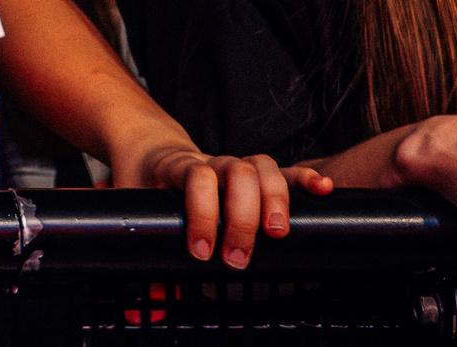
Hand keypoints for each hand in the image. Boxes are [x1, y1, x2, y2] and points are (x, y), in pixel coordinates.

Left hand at [124, 142, 332, 269]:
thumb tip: (145, 309)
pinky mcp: (254, 172)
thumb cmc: (143, 183)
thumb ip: (142, 253)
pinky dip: (304, 179)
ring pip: (262, 167)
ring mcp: (234, 165)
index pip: (197, 178)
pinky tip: (323, 190)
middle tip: (236, 259)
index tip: (201, 251)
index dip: (202, 213)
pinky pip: (284, 171)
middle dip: (242, 218)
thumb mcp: (133, 209)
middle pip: (237, 172)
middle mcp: (211, 162)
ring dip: (274, 199)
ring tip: (277, 233)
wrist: (148, 147)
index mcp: (178, 167)